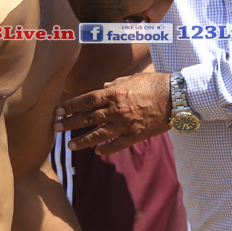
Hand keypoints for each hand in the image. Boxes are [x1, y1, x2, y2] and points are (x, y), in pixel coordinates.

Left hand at [54, 72, 171, 155]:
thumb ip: (116, 83)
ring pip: (98, 134)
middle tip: (55, 128)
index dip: (71, 106)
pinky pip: (117, 144)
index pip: (86, 100)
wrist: (176, 97)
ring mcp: (125, 124)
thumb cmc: (155, 83)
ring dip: (82, 141)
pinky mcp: (136, 135)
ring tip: (70, 146)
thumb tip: (102, 87)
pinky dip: (106, 149)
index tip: (59, 110)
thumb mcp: (133, 78)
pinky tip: (97, 152)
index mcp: (114, 94)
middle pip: (87, 118)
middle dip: (70, 123)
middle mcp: (116, 110)